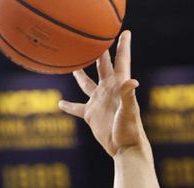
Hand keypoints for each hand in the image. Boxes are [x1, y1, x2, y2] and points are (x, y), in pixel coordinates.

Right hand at [59, 30, 144, 156]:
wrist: (124, 148)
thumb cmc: (130, 130)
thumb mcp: (129, 111)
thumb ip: (128, 95)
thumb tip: (132, 81)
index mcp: (119, 86)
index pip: (121, 62)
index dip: (123, 47)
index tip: (124, 33)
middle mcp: (109, 91)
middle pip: (102, 66)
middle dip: (98, 52)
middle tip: (92, 37)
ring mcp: (99, 101)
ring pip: (87, 83)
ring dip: (80, 73)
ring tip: (73, 63)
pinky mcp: (91, 114)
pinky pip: (77, 108)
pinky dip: (69, 106)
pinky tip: (60, 103)